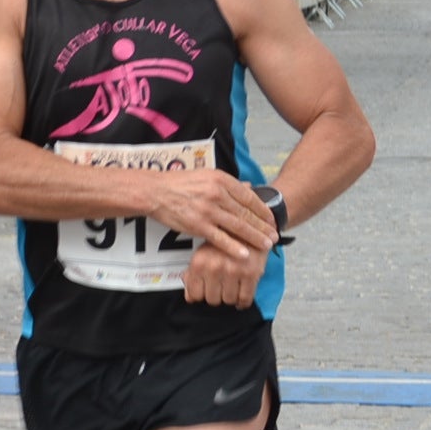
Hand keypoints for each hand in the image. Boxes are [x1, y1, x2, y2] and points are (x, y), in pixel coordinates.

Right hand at [142, 169, 275, 264]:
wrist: (155, 191)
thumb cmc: (179, 183)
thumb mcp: (206, 175)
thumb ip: (228, 184)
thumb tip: (250, 187)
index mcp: (221, 180)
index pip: (249, 197)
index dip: (263, 210)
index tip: (272, 219)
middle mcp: (217, 194)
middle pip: (247, 213)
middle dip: (263, 226)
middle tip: (275, 236)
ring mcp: (208, 210)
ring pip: (238, 226)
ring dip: (255, 237)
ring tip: (267, 245)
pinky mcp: (198, 225)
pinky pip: (220, 239)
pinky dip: (234, 247)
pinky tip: (245, 254)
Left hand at [181, 242, 262, 307]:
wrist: (246, 227)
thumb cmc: (224, 241)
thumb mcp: (202, 253)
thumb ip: (193, 274)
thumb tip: (190, 296)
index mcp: (199, 263)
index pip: (195, 295)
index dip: (200, 296)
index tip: (204, 294)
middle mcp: (214, 268)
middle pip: (212, 300)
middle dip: (216, 296)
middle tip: (219, 288)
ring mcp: (233, 271)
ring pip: (228, 300)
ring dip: (229, 297)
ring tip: (230, 288)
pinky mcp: (251, 274)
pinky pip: (245, 298)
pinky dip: (243, 302)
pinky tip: (240, 297)